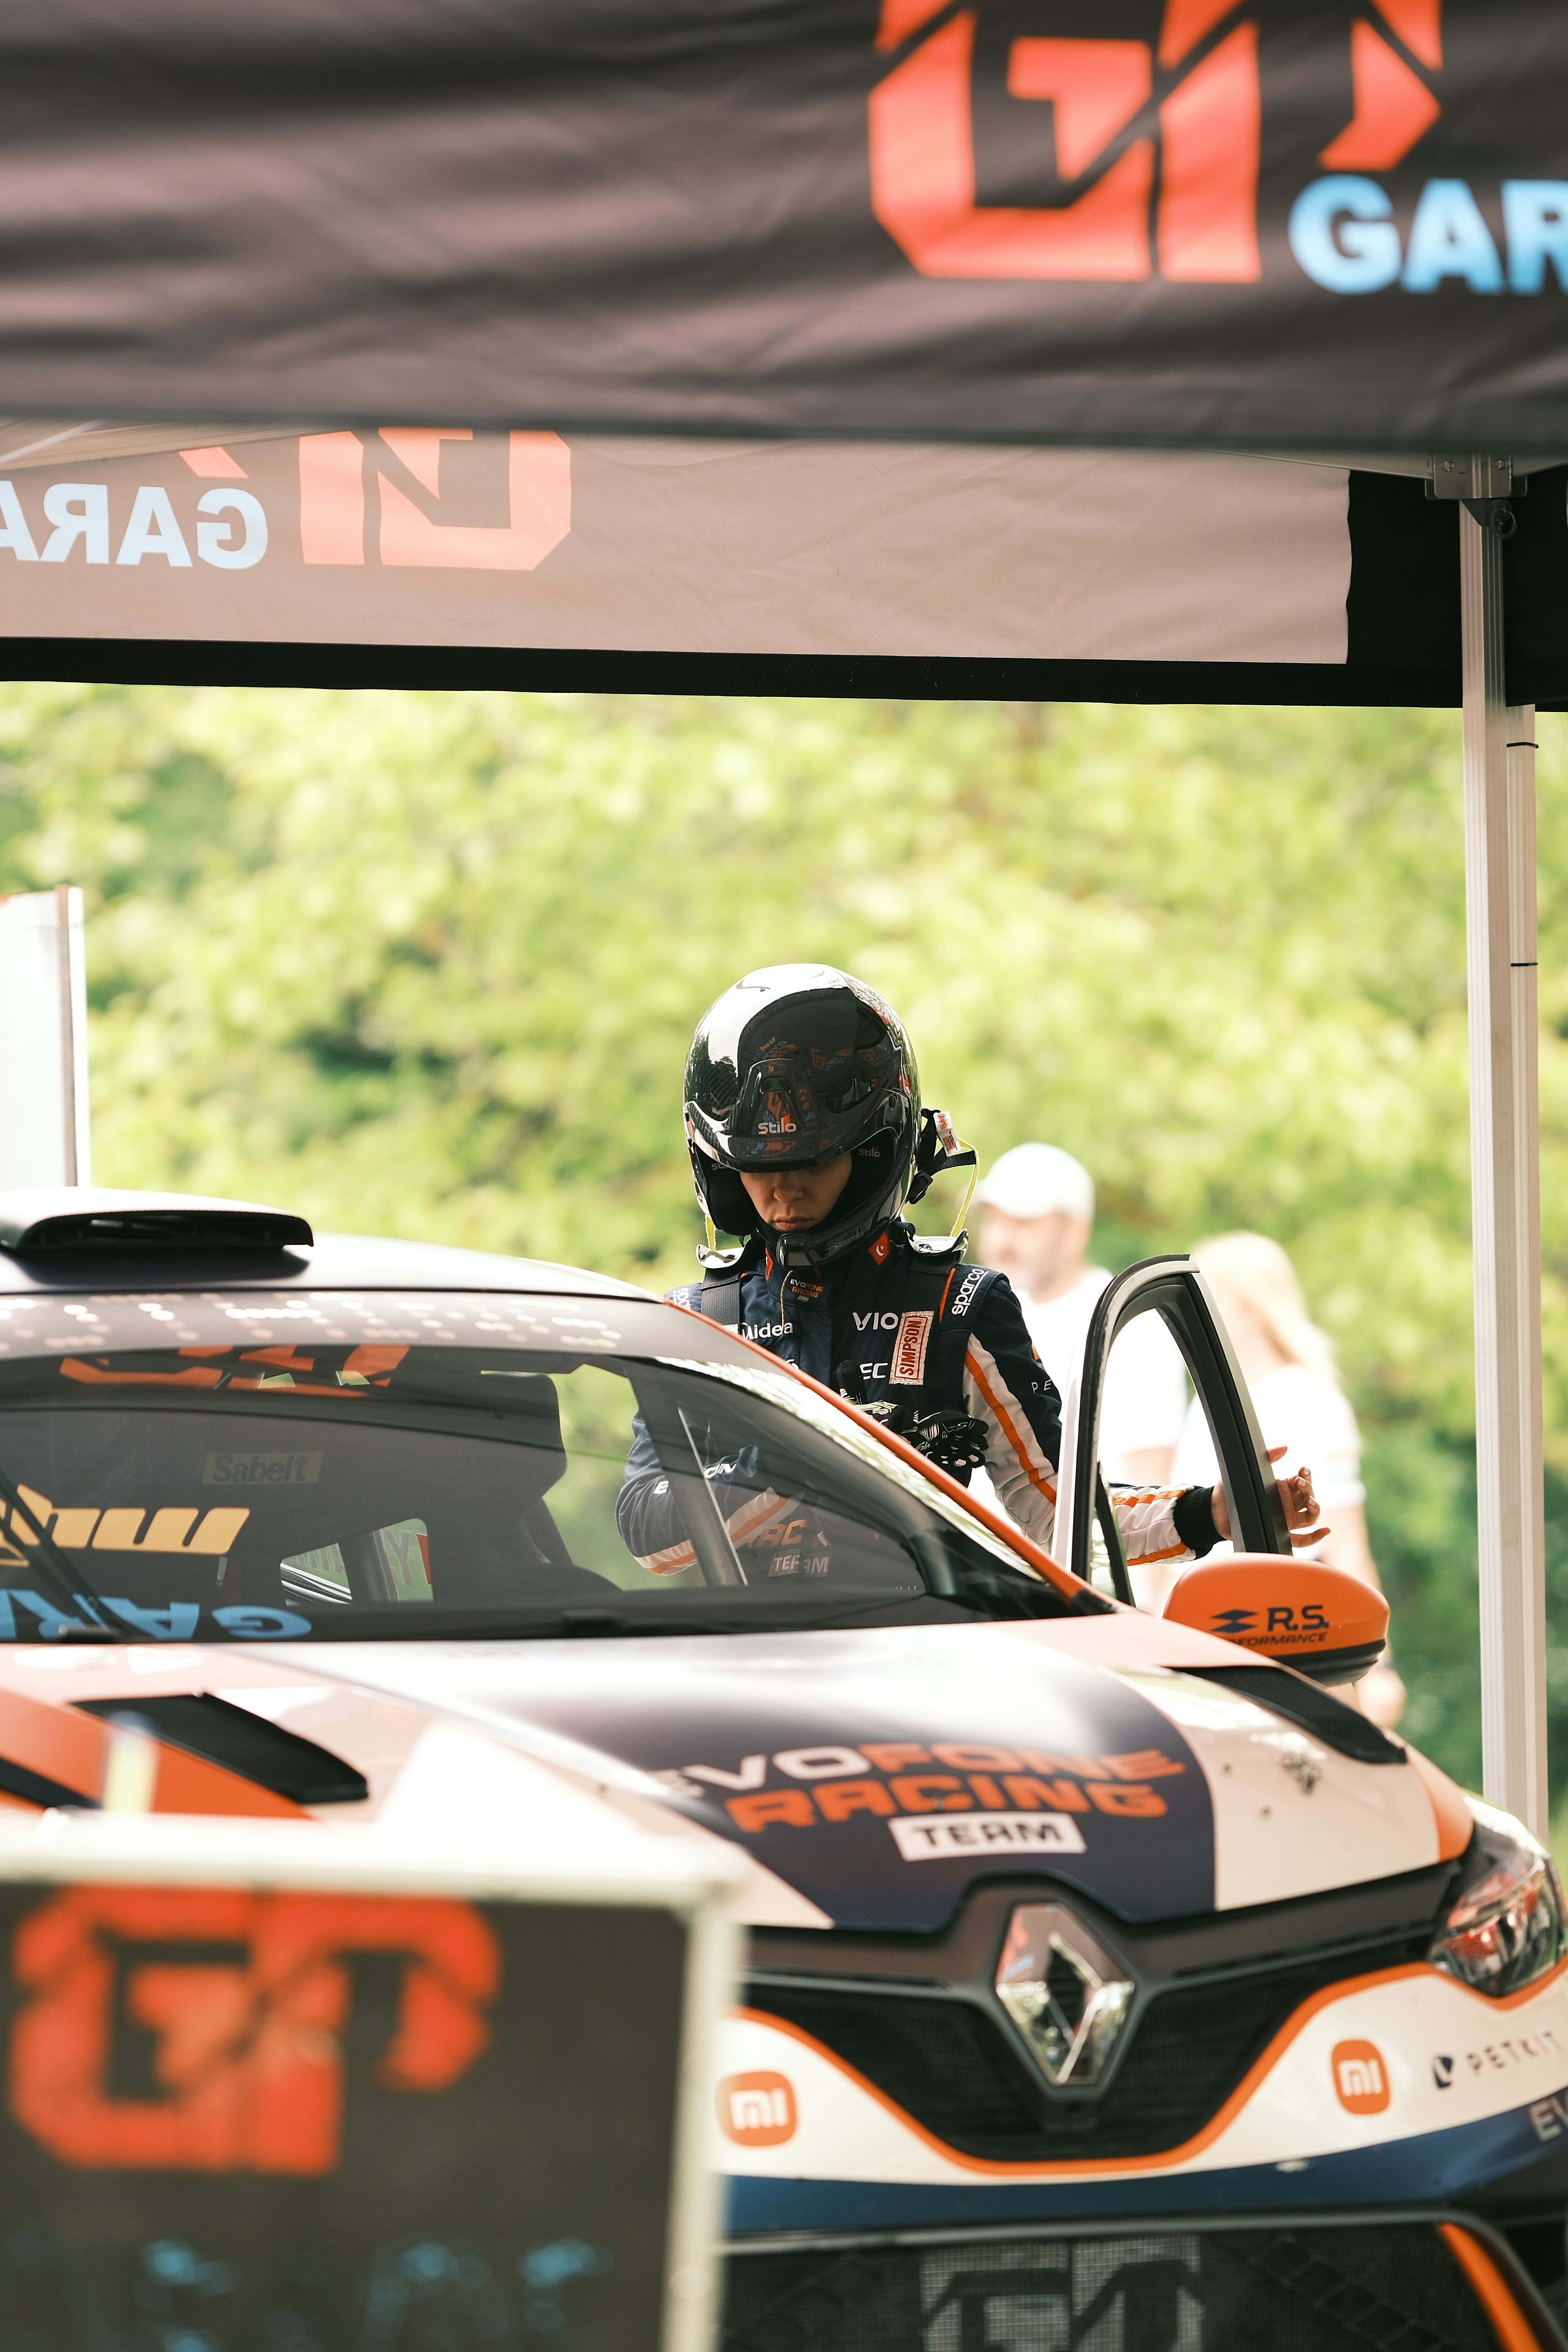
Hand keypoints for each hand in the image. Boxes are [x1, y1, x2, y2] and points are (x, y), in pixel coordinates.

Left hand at [1210, 1447, 1329, 1547]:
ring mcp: (1284, 1520)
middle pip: (1308, 1498)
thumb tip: (1285, 1447)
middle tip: (1298, 1482)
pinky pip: (1301, 1539)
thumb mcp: (1247, 1470)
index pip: (1302, 1482)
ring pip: (1309, 1517)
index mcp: (1281, 1488)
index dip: (1306, 1476)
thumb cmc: (1230, 1489)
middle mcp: (1286, 1504)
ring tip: (1310, 1501)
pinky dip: (1315, 1537)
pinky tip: (1325, 1530)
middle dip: (1308, 1489)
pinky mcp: (1279, 1533)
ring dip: (1315, 1508)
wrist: (1214, 1509)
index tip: (1302, 1470)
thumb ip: (1267, 1458)